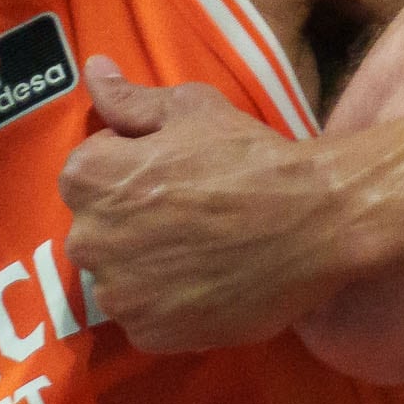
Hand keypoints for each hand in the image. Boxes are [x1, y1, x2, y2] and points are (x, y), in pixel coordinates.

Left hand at [60, 59, 345, 349]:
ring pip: (119, 278)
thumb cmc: (251, 158)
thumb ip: (130, 99)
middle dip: (132, 221)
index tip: (175, 173)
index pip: (87, 173)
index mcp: (89, 178)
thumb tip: (92, 70)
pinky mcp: (151, 334)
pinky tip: (207, 283)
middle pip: (98, 229)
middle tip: (192, 213)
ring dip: (147, 267)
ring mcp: (119, 294)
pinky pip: (145, 318)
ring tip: (202, 251)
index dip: (132, 169)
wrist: (315, 221)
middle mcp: (89, 240)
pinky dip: (168, 306)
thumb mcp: (193, 110)